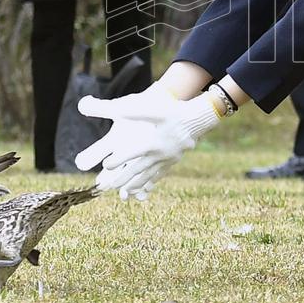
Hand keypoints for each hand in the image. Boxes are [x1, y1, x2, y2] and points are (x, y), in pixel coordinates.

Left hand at [76, 91, 220, 199]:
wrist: (198, 120)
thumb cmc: (176, 113)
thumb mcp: (156, 111)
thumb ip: (137, 112)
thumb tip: (118, 110)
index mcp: (153, 142)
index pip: (132, 153)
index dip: (118, 159)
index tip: (105, 165)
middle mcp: (159, 154)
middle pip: (138, 169)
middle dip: (123, 178)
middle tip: (110, 186)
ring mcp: (167, 160)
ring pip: (149, 175)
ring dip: (136, 184)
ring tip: (125, 192)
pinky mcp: (173, 161)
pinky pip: (160, 174)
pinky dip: (152, 182)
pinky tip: (146, 188)